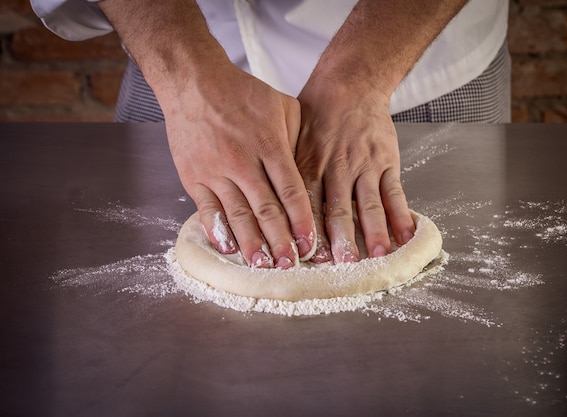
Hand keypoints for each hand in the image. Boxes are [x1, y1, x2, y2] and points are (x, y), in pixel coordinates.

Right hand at [165, 66, 315, 267]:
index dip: (302, 220)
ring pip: (237, 214)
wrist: (194, 82)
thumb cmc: (240, 93)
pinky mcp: (193, 177)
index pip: (291, 190)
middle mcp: (243, 162)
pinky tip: (229, 250)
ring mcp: (216, 171)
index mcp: (269, 145)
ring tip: (263, 265)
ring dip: (252, 243)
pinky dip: (218, 231)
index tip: (311, 244)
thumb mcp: (281, 105)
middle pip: (266, 209)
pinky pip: (207, 210)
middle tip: (291, 264)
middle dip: (281, 240)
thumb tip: (312, 169)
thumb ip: (298, 137)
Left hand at [297, 82, 414, 263]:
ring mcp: (364, 164)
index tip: (311, 257)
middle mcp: (336, 167)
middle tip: (344, 265)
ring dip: (375, 233)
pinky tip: (407, 235)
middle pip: (338, 209)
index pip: (308, 205)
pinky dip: (401, 215)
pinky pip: (395, 191)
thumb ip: (285, 173)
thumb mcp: (290, 138)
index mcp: (308, 165)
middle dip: (342, 240)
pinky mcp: (386, 160)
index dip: (310, 232)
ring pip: (369, 204)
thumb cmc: (315, 116)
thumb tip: (272, 210)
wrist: (351, 84)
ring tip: (380, 258)